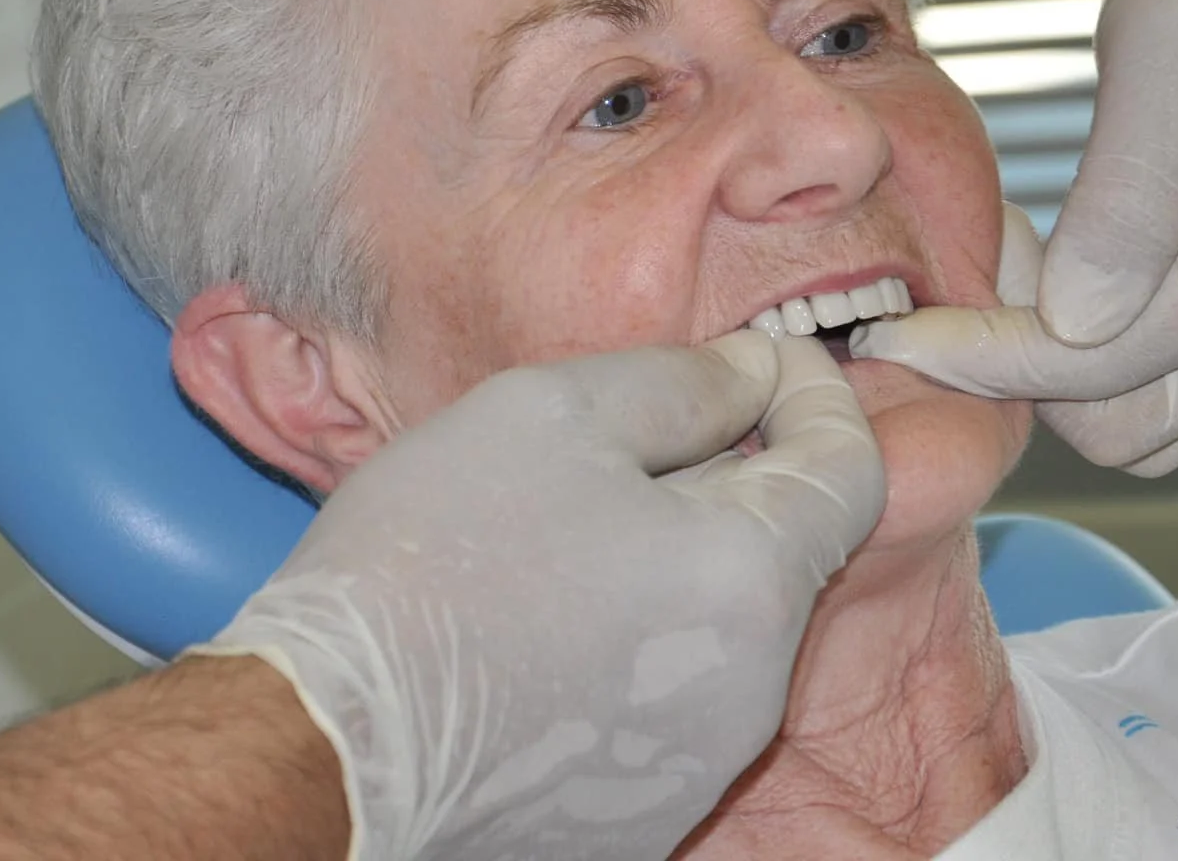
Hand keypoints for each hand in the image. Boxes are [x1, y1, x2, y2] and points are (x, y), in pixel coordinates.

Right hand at [200, 332, 884, 860]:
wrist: (325, 742)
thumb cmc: (430, 563)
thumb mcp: (553, 414)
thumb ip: (682, 384)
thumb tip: (755, 374)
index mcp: (749, 584)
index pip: (852, 473)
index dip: (815, 395)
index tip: (762, 362)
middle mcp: (749, 692)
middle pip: (780, 552)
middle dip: (729, 478)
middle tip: (630, 436)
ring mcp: (694, 766)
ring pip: (719, 628)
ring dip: (674, 564)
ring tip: (559, 533)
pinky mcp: (637, 816)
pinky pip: (665, 703)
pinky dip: (631, 645)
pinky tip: (538, 621)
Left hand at [851, 0, 1177, 474]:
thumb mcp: (1168, 58)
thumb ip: (1129, 197)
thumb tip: (1075, 326)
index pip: (1106, 364)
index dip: (988, 359)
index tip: (891, 330)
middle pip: (1125, 427)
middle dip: (1024, 372)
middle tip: (979, 262)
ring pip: (1139, 421)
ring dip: (1053, 371)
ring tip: (1019, 255)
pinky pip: (1152, 378)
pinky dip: (1084, 352)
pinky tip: (1050, 262)